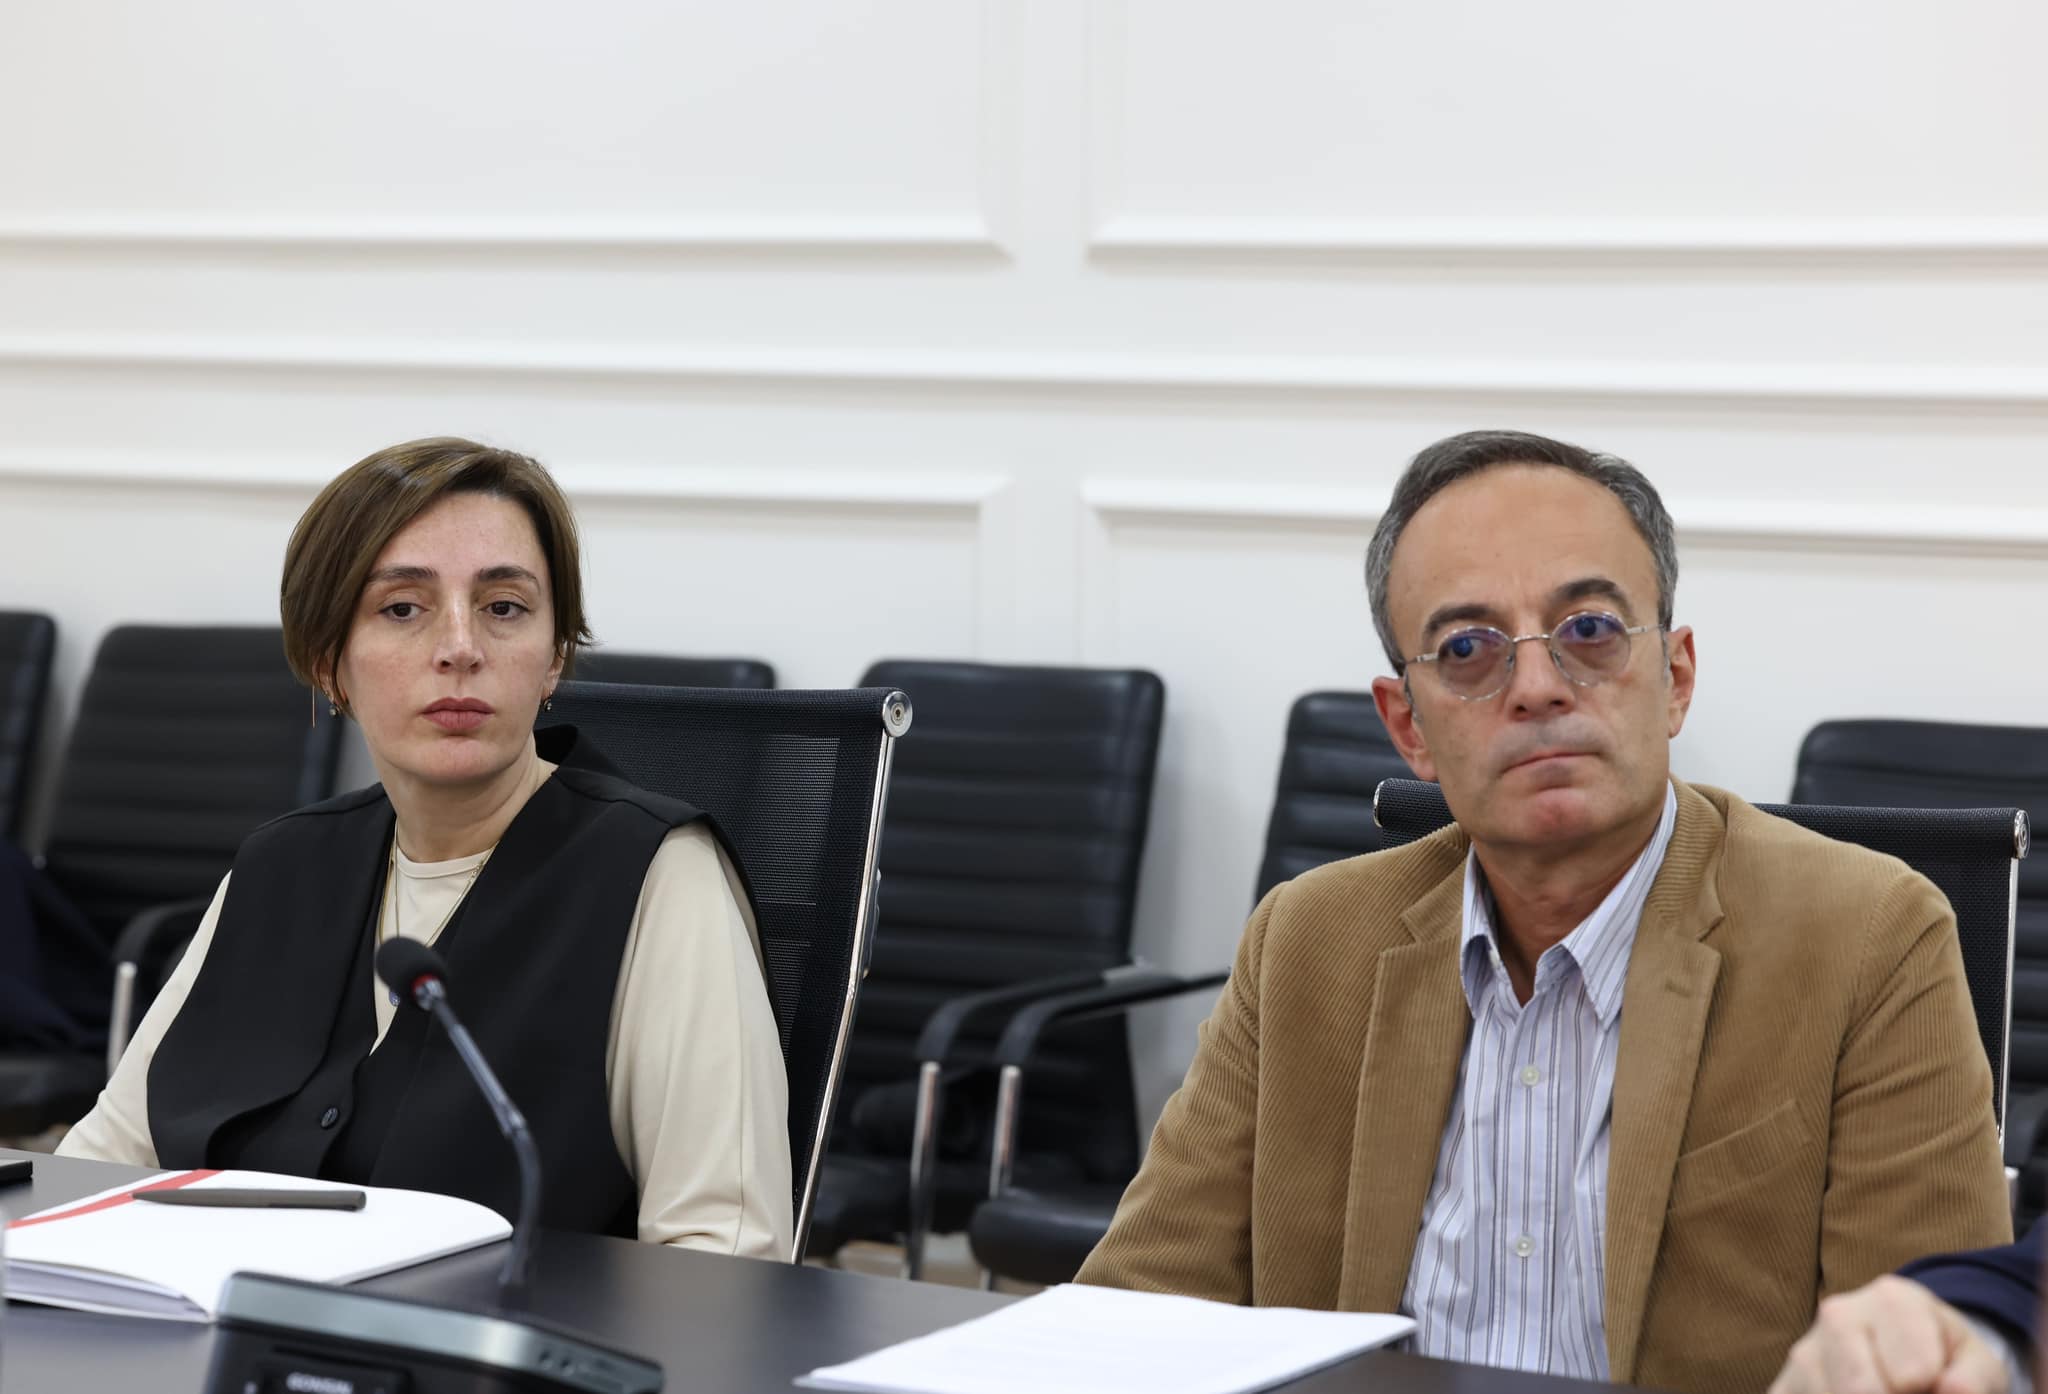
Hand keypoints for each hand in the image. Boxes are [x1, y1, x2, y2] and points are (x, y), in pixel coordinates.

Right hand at [1770, 1276, 2010, 1393]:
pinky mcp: (1782, 1386)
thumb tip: (1950, 1390)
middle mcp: (1838, 1316)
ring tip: (1880, 1393)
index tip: (1934, 1387)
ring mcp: (1804, 1352)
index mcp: (1893, 1301)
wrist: (1901, 1348)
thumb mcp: (1976, 1364)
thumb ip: (1974, 1380)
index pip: (1914, 1375)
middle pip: (1861, 1389)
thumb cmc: (1943, 1359)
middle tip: (1904, 1393)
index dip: (1932, 1393)